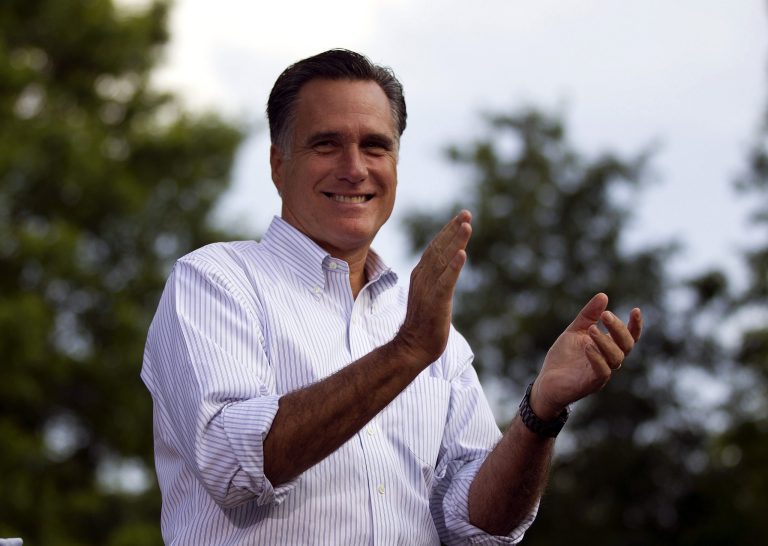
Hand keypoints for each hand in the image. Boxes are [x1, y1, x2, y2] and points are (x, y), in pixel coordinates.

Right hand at [393, 210, 471, 364]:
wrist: (413, 346)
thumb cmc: (424, 322)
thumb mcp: (429, 292)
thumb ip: (436, 277)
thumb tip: (447, 263)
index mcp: (421, 274)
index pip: (435, 247)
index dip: (448, 231)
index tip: (462, 217)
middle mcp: (423, 277)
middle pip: (439, 248)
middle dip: (453, 229)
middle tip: (466, 213)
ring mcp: (428, 288)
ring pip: (443, 261)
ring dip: (455, 241)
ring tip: (467, 225)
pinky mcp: (435, 302)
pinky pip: (445, 282)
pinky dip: (454, 267)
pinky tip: (462, 255)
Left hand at [530, 293, 642, 419]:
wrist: (546, 382)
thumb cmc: (563, 357)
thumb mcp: (575, 331)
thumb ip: (589, 315)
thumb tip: (603, 295)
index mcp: (608, 347)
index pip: (629, 337)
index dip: (635, 325)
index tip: (636, 310)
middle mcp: (609, 360)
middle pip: (626, 345)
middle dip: (618, 329)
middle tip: (606, 315)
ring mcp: (602, 372)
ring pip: (616, 358)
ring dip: (605, 342)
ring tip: (592, 329)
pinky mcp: (591, 384)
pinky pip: (602, 372)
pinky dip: (597, 358)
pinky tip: (587, 347)